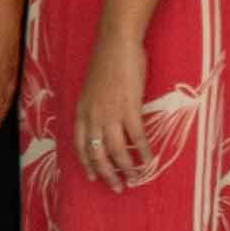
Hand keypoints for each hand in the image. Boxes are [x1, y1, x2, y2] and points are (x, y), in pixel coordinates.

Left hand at [70, 3, 160, 190]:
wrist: (116, 43)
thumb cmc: (107, 61)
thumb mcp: (92, 88)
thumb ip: (95, 106)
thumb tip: (104, 121)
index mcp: (82, 111)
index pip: (80, 145)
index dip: (87, 163)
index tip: (93, 176)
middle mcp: (92, 116)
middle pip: (97, 154)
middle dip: (107, 173)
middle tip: (117, 186)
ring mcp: (110, 113)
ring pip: (116, 151)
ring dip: (126, 168)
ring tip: (134, 178)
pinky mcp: (129, 109)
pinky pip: (136, 138)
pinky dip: (143, 152)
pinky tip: (149, 160)